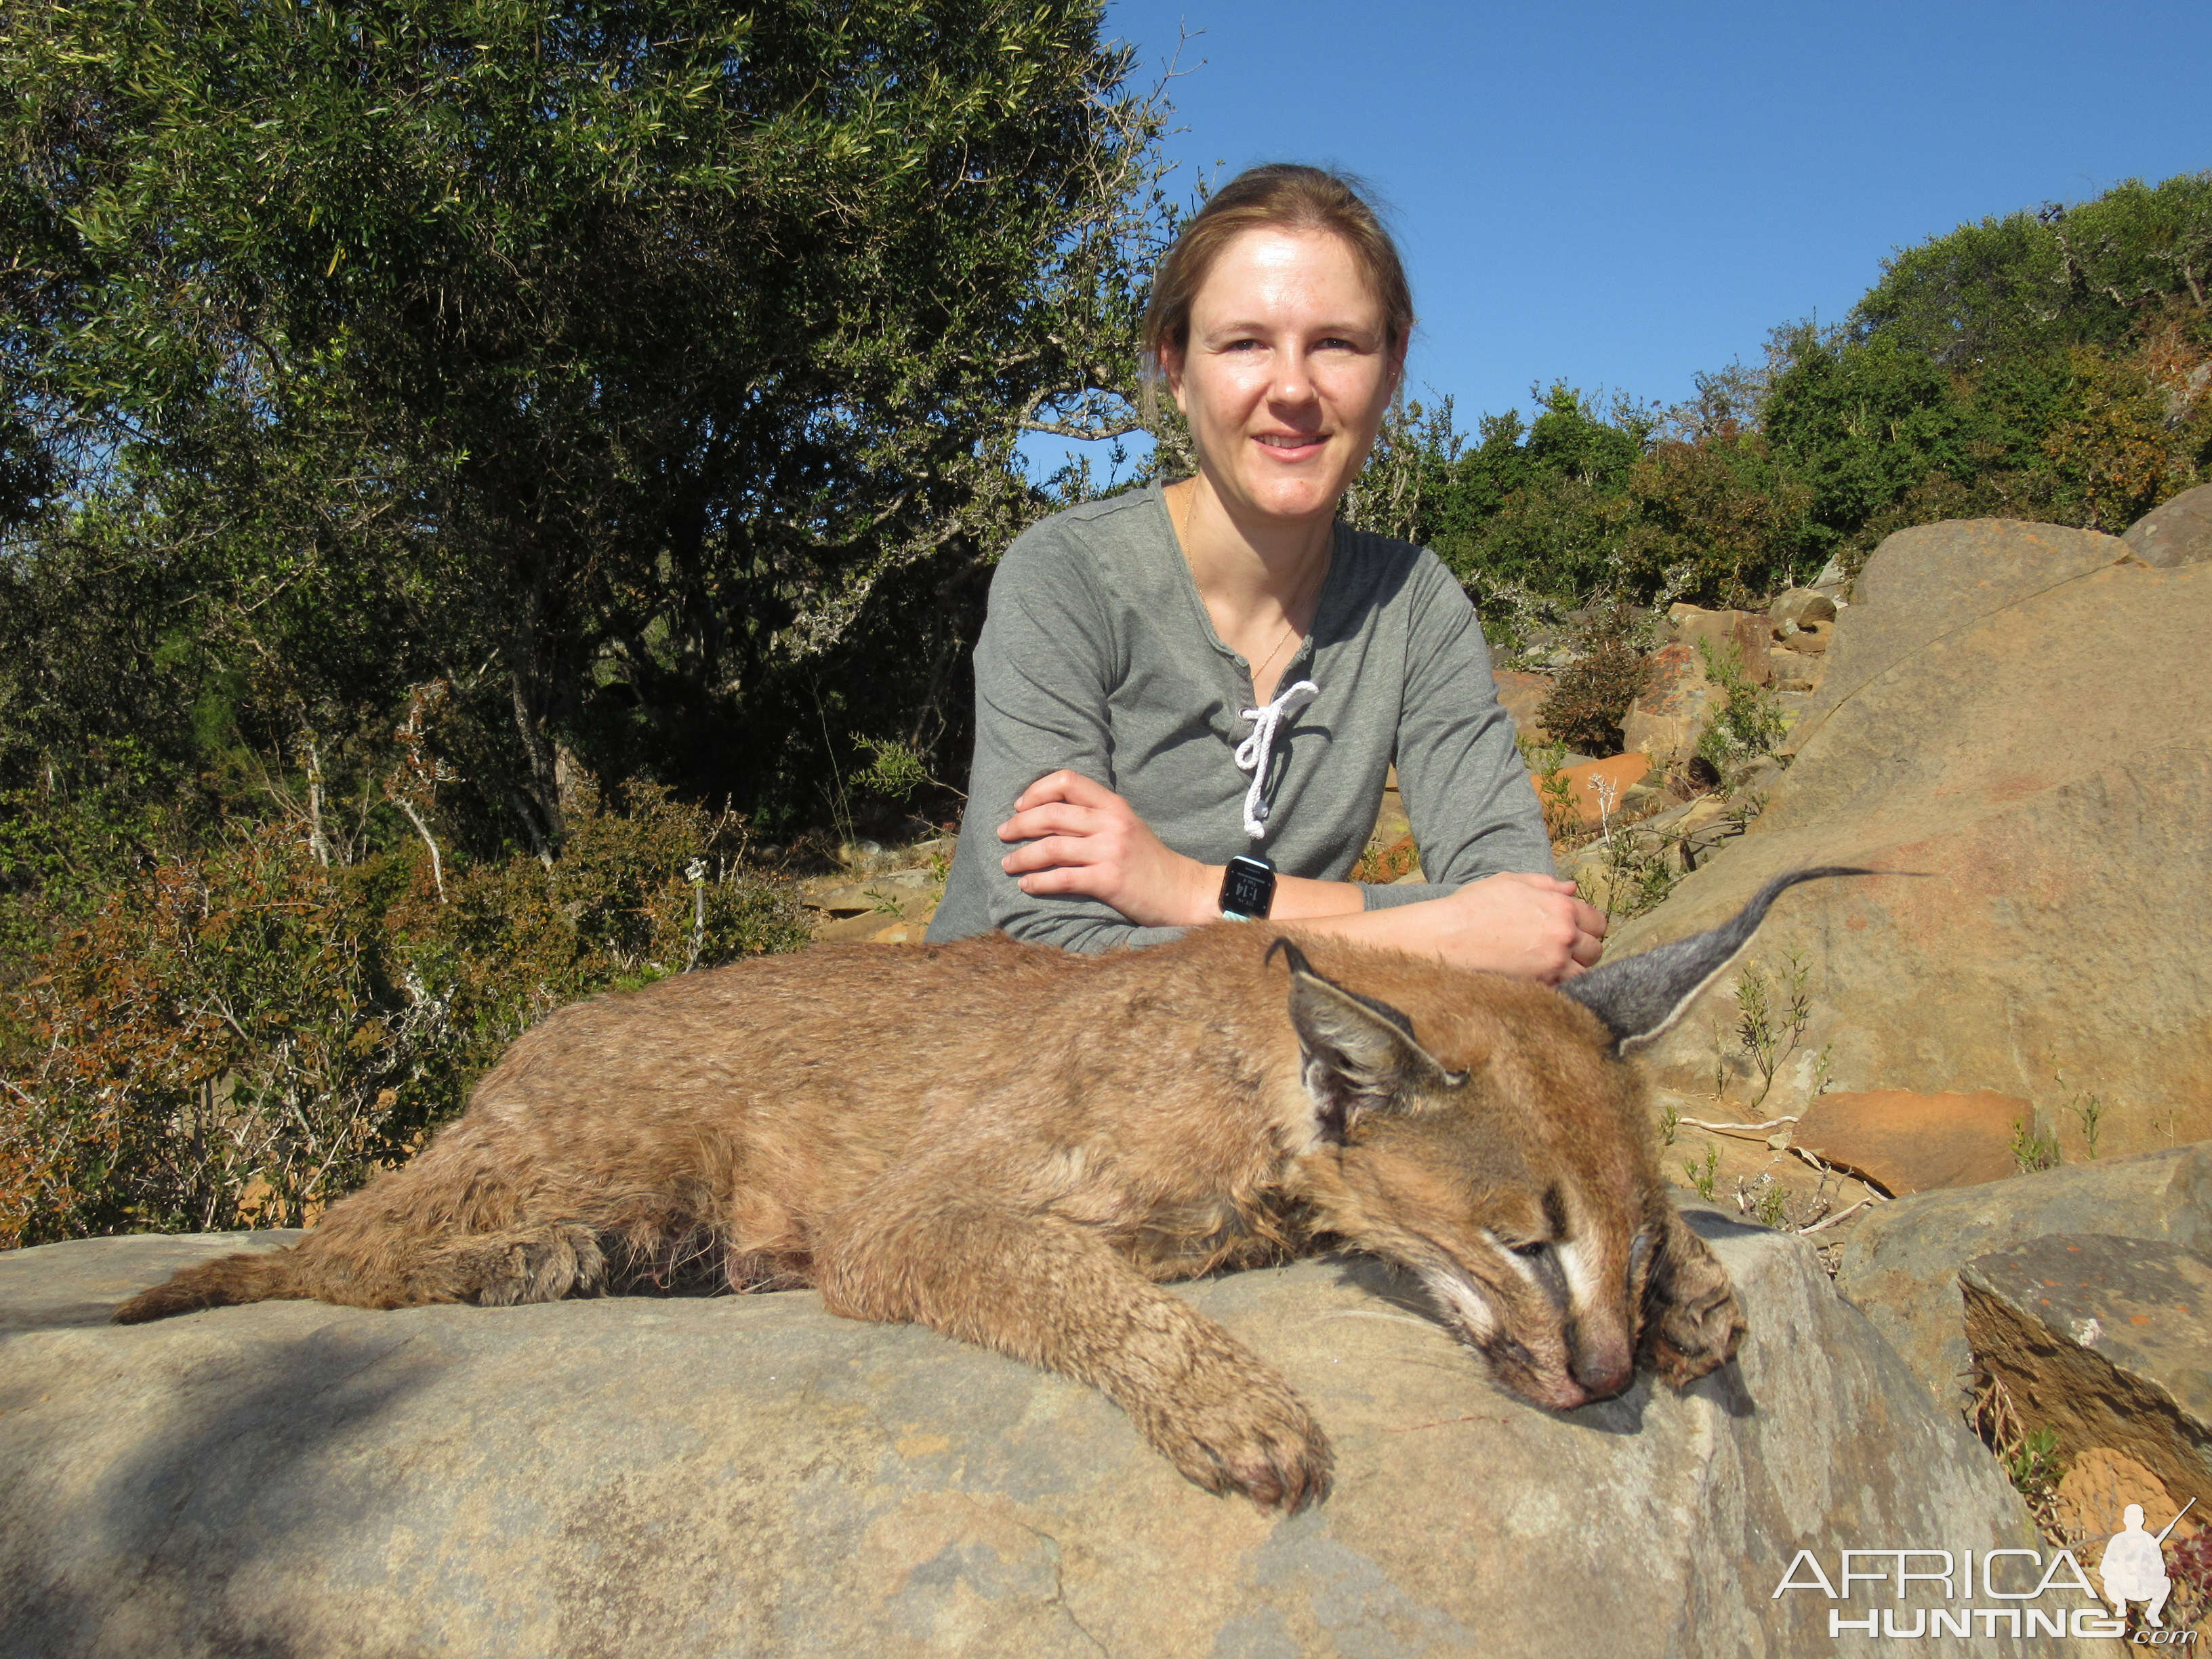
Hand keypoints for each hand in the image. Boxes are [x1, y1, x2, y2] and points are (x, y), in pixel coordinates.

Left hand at [998, 771, 1213, 927]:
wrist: (1182, 891)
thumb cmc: (1149, 860)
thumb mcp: (1126, 825)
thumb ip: (1094, 815)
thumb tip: (1046, 814)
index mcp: (1114, 804)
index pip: (1068, 781)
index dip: (1037, 790)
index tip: (1021, 806)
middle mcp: (1111, 823)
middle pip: (1051, 813)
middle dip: (1019, 825)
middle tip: (1003, 835)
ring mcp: (1110, 851)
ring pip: (1051, 846)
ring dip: (1022, 856)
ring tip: (1007, 864)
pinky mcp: (1109, 880)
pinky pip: (1062, 878)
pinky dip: (1038, 881)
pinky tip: (1026, 886)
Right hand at [1417, 872, 1605, 983]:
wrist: (1449, 935)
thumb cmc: (1475, 905)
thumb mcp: (1510, 882)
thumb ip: (1546, 884)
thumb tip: (1572, 888)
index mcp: (1560, 907)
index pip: (1597, 921)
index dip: (1588, 925)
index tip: (1576, 930)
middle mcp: (1564, 935)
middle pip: (1595, 949)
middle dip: (1583, 949)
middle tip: (1564, 949)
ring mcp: (1554, 963)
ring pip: (1585, 972)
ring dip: (1574, 969)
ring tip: (1554, 966)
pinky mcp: (1541, 985)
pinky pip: (1566, 990)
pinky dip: (1560, 985)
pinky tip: (1543, 977)